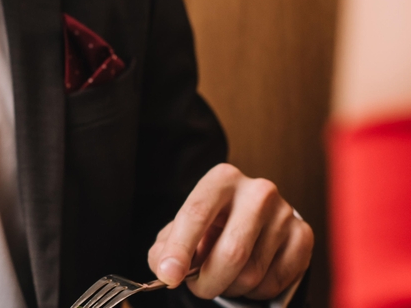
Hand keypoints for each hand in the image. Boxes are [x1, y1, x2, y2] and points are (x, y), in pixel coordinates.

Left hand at [148, 164, 312, 299]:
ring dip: (231, 287)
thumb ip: (167, 246)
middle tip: (198, 287)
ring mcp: (284, 213)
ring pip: (253, 272)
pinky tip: (248, 277)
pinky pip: (275, 282)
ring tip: (223, 277)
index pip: (197, 214)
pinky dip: (255, 291)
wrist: (252, 216)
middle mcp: (257, 191)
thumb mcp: (183, 226)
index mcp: (222, 179)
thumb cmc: (213, 222)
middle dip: (208, 280)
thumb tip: (166, 268)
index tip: (169, 274)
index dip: (180, 249)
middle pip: (231, 251)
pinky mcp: (303, 236)